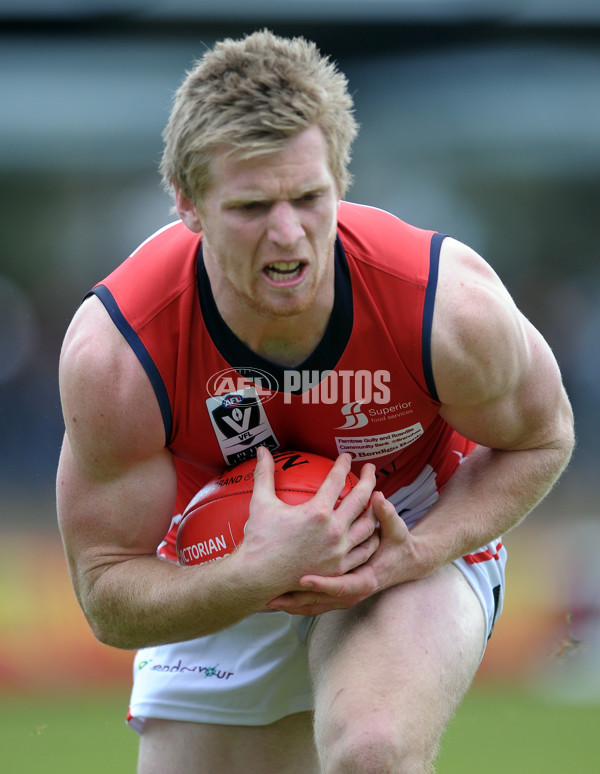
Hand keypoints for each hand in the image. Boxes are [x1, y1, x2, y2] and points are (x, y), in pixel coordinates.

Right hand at [240, 447, 379, 596]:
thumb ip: (264, 474)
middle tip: (370, 469)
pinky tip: (370, 533)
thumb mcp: (261, 503)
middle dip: (369, 479)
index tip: (346, 457)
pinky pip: (364, 551)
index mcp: (317, 512)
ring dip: (374, 509)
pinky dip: (370, 539)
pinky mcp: (340, 569)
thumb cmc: (258, 540)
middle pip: (361, 498)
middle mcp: (333, 531)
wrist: (258, 578)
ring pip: (368, 526)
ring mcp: (339, 552)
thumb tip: (262, 450)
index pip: (337, 479)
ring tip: (374, 500)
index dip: (343, 464)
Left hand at [266, 491, 425, 615]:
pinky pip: (312, 603)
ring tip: (266, 599)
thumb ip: (387, 513)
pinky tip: (276, 597)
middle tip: (271, 595)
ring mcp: (343, 597)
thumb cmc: (399, 545)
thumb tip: (378, 495)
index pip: (341, 586)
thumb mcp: (396, 530)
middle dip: (295, 600)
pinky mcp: (337, 596)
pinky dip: (295, 602)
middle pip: (320, 602)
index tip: (303, 579)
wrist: (406, 564)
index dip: (323, 583)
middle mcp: (352, 593)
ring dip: (291, 603)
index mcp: (366, 580)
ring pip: (313, 606)